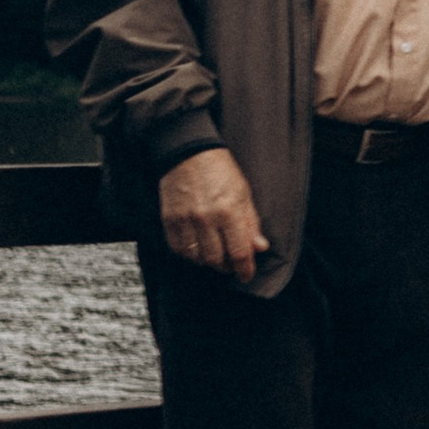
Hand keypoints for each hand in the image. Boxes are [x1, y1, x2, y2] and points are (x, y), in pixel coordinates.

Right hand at [159, 148, 269, 279]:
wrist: (189, 153)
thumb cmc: (220, 171)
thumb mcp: (244, 193)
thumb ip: (251, 222)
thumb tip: (260, 247)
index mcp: (229, 211)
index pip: (239, 253)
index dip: (244, 269)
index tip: (246, 275)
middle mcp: (206, 219)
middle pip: (216, 260)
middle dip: (226, 266)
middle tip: (231, 263)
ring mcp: (185, 220)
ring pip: (196, 258)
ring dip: (207, 261)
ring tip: (215, 253)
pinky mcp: (169, 220)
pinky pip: (178, 249)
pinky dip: (188, 254)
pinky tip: (197, 247)